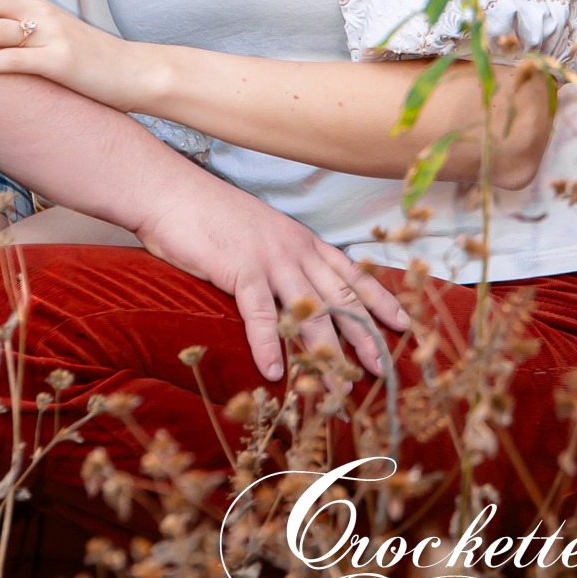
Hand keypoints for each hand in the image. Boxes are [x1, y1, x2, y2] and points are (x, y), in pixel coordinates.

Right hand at [138, 179, 410, 382]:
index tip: (403, 324)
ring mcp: (269, 257)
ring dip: (326, 352)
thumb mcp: (258, 233)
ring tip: (338, 387)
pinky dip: (267, 343)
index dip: (379, 300)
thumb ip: (279, 258)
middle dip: (365, 334)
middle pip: (341, 296)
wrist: (173, 191)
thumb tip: (290, 289)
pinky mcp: (239, 267)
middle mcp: (294, 248)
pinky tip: (273, 370)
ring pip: (310, 310)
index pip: (351, 272)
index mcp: (301, 239)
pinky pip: (260, 312)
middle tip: (382, 368)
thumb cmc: (210, 215)